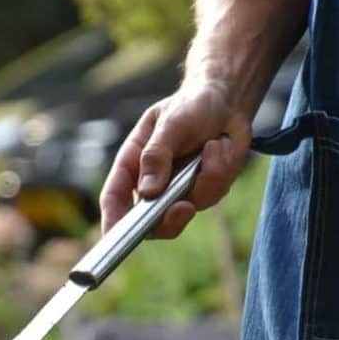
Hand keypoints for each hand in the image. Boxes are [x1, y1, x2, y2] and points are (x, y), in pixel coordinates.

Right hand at [100, 83, 252, 238]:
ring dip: (206, 176)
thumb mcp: (169, 123)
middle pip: (150, 221)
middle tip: (184, 207)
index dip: (112, 220)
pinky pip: (213, 194)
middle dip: (169, 219)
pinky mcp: (204, 191)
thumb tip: (148, 192)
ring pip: (188, 207)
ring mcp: (178, 190)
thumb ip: (156, 155)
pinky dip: (221, 170)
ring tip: (213, 144)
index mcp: (133, 164)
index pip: (115, 198)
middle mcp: (152, 183)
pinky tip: (219, 147)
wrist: (226, 103)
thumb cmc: (190, 106)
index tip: (114, 237)